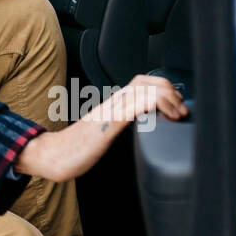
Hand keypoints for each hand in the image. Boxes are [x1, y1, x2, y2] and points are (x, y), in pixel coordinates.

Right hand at [12, 75, 186, 180]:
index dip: (164, 87)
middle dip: (169, 90)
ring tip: (177, 113)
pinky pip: (132, 107)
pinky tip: (161, 115)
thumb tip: (143, 124)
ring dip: (166, 97)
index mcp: (113, 103)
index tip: (177, 105)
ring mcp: (109, 111)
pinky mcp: (107, 124)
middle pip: (145, 80)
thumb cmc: (77, 148)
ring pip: (141, 89)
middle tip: (181, 109)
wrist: (54, 156)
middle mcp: (112, 102)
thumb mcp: (106, 132)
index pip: (142, 81)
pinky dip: (151, 105)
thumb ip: (122, 123)